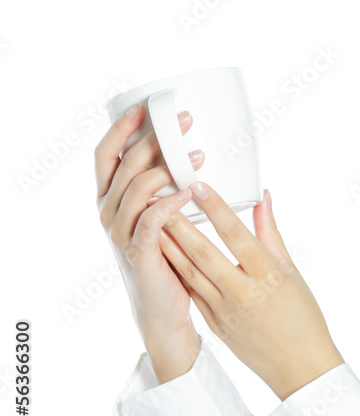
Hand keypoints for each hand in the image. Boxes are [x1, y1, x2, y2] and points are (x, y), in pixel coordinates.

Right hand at [95, 103, 205, 355]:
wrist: (163, 310)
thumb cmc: (167, 257)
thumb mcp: (163, 215)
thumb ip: (168, 186)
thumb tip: (194, 150)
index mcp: (111, 199)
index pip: (106, 154)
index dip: (122, 128)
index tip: (146, 105)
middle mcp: (109, 213)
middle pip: (125, 165)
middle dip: (154, 139)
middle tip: (185, 121)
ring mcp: (121, 234)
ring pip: (136, 190)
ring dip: (166, 167)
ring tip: (197, 154)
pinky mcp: (140, 254)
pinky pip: (151, 223)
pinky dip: (170, 204)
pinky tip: (190, 191)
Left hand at [157, 180, 344, 400]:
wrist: (299, 365)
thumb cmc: (303, 316)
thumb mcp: (292, 271)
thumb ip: (271, 234)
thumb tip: (263, 198)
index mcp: (267, 275)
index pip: (236, 235)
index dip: (216, 209)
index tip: (200, 186)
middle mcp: (242, 292)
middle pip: (203, 252)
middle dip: (179, 223)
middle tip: (160, 197)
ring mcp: (224, 310)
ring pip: (189, 272)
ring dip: (169, 245)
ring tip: (153, 220)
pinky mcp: (214, 324)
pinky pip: (191, 291)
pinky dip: (176, 270)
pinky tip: (164, 252)